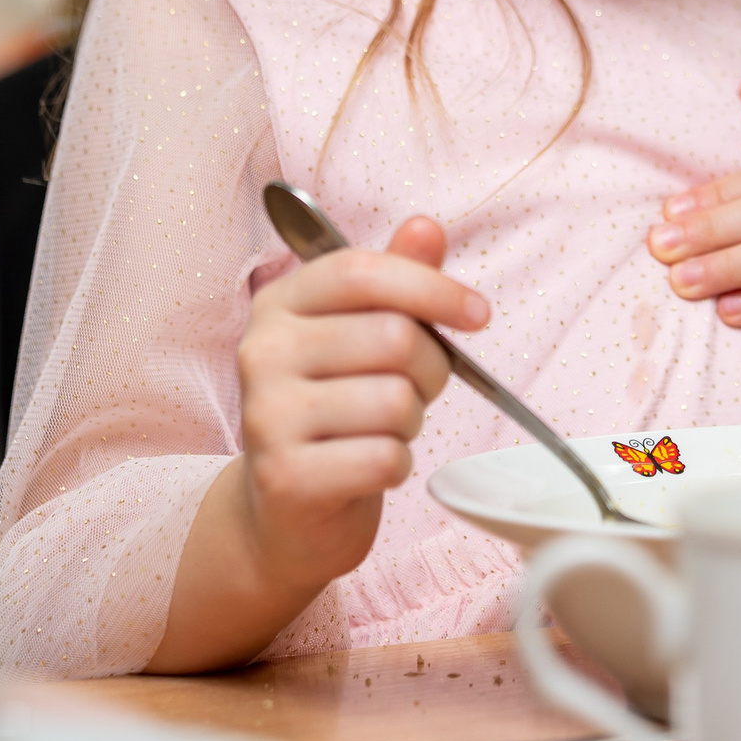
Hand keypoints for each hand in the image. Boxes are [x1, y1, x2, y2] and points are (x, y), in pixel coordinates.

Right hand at [236, 216, 487, 568]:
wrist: (284, 512)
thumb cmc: (336, 410)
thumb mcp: (363, 334)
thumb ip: (396, 280)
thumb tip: (427, 228)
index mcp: (280, 304)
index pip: (363, 271)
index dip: (432, 288)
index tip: (478, 314)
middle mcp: (262, 351)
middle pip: (393, 337)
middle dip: (431, 370)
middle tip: (415, 391)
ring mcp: (267, 416)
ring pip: (396, 402)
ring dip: (410, 423)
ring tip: (381, 430)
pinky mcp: (286, 478)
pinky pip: (386, 458)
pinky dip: (397, 465)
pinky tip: (366, 467)